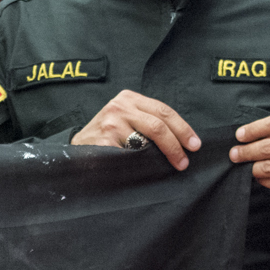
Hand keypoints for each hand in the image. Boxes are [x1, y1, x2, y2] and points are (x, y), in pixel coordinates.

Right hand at [72, 90, 199, 170]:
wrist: (75, 151)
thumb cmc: (106, 138)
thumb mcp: (126, 120)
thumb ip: (148, 122)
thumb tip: (181, 140)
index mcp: (129, 98)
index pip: (163, 111)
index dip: (183, 128)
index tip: (195, 145)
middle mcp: (119, 106)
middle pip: (158, 125)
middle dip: (176, 145)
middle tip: (184, 161)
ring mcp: (111, 123)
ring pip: (147, 141)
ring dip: (161, 157)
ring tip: (170, 166)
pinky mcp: (104, 141)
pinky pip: (132, 156)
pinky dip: (142, 165)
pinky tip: (145, 171)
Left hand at [228, 114, 269, 210]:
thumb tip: (259, 135)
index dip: (253, 129)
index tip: (240, 135)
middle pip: (267, 146)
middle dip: (246, 151)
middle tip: (235, 154)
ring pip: (267, 166)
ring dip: (253, 167)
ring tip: (247, 167)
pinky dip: (264, 180)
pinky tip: (262, 178)